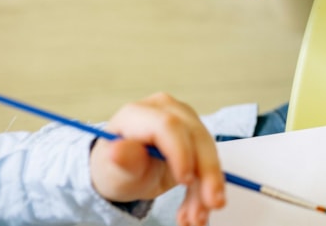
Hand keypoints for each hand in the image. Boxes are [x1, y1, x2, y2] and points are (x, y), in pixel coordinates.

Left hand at [90, 93, 223, 225]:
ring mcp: (185, 121)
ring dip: (207, 187)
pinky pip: (208, 162)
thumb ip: (122, 161)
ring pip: (208, 152)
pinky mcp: (196, 137)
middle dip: (207, 173)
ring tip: (196, 218)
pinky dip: (204, 189)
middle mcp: (167, 111)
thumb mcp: (112, 170)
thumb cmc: (115, 167)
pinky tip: (194, 211)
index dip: (181, 152)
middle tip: (212, 204)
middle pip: (196, 137)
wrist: (125, 170)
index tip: (184, 181)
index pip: (168, 126)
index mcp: (139, 113)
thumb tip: (117, 151)